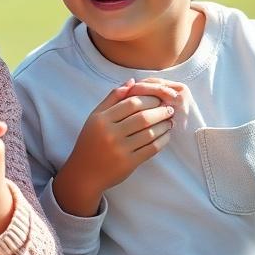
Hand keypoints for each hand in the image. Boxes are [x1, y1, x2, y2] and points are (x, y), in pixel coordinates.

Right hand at [54, 79, 175, 216]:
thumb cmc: (90, 141)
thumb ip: (112, 98)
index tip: (158, 99)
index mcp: (102, 119)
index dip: (149, 99)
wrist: (85, 172)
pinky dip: (162, 140)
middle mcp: (110, 133)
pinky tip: (166, 135)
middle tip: (169, 109)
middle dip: (160, 111)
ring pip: (149, 133)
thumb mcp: (95, 117)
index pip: (131, 103)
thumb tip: (132, 81)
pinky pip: (151, 149)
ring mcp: (120, 149)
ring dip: (163, 126)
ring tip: (169, 121)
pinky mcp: (129, 163)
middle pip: (143, 117)